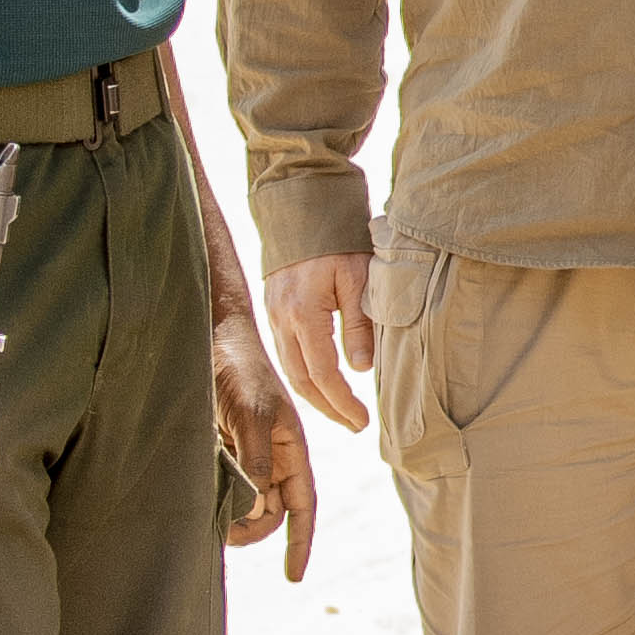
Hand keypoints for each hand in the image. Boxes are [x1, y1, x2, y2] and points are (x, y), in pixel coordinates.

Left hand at [209, 309, 318, 577]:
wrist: (209, 336)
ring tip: (205, 514)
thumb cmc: (240, 369)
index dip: (300, 542)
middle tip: (221, 533)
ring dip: (229, 514)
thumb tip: (256, 508)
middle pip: (270, 511)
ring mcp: (244, 454)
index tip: (293, 576)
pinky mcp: (217, 448)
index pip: (303, 506)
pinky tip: (196, 495)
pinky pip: (220, 483)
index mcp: (291, 451)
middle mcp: (271, 457)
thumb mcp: (253, 415)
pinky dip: (212, 495)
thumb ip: (255, 462)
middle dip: (252, 529)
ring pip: (243, 501)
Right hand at [266, 252, 375, 432]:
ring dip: (314, 395)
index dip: (342, 402)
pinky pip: (285, 353)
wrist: (303, 209)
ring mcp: (272, 316)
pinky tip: (322, 383)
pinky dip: (303, 374)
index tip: (362, 420)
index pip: (322, 374)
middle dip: (327, 408)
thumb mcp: (360, 279)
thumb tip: (360, 369)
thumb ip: (360, 325)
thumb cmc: (339, 241)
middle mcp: (281, 320)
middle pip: (300, 380)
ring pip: (289, 369)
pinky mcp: (272, 311)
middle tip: (354, 425)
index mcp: (303, 314)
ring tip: (342, 412)